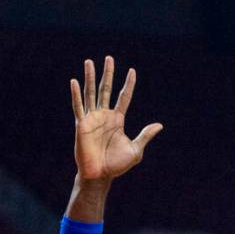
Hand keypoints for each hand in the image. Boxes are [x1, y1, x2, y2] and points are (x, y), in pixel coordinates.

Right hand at [72, 56, 162, 180]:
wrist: (100, 175)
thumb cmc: (117, 165)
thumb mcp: (135, 149)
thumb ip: (145, 135)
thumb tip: (159, 125)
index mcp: (117, 120)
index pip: (124, 97)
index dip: (128, 85)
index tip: (132, 71)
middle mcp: (104, 116)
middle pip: (106, 89)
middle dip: (108, 74)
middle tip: (109, 58)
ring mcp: (92, 119)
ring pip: (91, 93)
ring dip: (90, 77)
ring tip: (89, 62)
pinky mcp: (82, 125)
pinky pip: (78, 107)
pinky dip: (76, 94)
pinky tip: (74, 81)